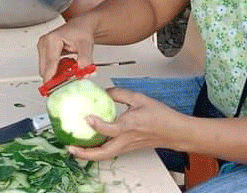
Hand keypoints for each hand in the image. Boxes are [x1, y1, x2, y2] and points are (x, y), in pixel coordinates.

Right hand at [36, 16, 96, 82]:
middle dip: (55, 78)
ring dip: (55, 74)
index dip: (51, 79)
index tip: (53, 90)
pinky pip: (47, 67)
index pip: (50, 64)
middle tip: (68, 82)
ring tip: (69, 70)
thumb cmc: (81, 31)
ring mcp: (42, 47)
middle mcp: (44, 43)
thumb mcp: (86, 45)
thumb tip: (84, 73)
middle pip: (45, 69)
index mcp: (52, 40)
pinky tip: (65, 67)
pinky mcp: (43, 52)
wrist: (81, 25)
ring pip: (45, 70)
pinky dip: (55, 71)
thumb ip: (85, 60)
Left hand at [67, 87, 188, 160]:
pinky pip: (110, 152)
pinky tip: (90, 145)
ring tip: (75, 149)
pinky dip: (98, 151)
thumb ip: (120, 93)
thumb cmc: (161, 117)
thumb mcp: (139, 98)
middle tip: (70, 147)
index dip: (97, 125)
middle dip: (85, 153)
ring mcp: (127, 146)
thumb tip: (105, 91)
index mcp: (129, 126)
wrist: (175, 132)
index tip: (87, 118)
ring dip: (89, 155)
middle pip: (103, 153)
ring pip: (105, 155)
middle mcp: (126, 139)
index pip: (110, 129)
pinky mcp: (128, 148)